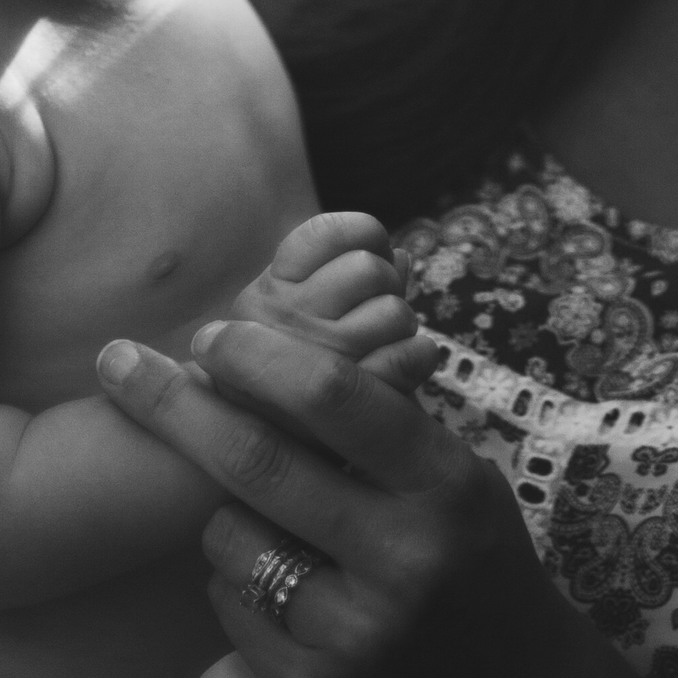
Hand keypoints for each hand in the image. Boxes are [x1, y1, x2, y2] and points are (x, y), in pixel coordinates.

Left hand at [95, 311, 608, 677]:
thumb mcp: (456, 480)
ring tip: (261, 516)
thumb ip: (379, 430)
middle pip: (256, 462)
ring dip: (220, 510)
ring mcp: (354, 634)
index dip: (259, 357)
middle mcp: (399, 557)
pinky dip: (233, 580)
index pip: (336, 398)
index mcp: (442, 485)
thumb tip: (273, 354)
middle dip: (174, 403)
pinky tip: (272, 581)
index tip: (210, 333)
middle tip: (120, 363)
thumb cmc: (474, 563)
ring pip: (229, 539)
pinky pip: (229, 608)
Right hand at [227, 208, 439, 394]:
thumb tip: (402, 255)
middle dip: (387, 284)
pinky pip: (401, 358)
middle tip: (378, 312)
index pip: (327, 233)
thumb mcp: (305, 314)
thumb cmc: (292, 375)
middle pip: (367, 268)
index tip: (373, 253)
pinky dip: (417, 356)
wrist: (260, 444)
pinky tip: (411, 362)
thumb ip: (351, 279)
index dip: (366, 236)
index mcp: (270, 285)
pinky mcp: (336, 405)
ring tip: (385, 343)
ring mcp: (307, 360)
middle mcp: (279, 315)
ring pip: (390, 311)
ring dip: (401, 324)